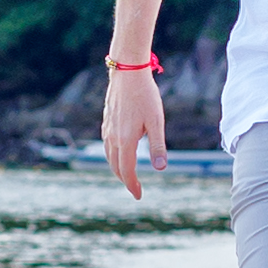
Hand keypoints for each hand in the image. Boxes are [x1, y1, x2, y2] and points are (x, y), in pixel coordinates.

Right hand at [99, 60, 163, 198]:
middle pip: (116, 167)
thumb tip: (160, 169)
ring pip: (109, 156)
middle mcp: (113, 137)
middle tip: (135, 189)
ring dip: (118, 169)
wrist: (127, 71)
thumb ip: (157, 146)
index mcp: (125, 140)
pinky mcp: (106, 121)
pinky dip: (112, 156)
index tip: (139, 196)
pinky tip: (120, 153)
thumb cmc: (145, 95)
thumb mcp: (156, 121)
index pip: (127, 171)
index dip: (133, 185)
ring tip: (128, 175)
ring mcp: (107, 129)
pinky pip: (107, 145)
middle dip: (125, 180)